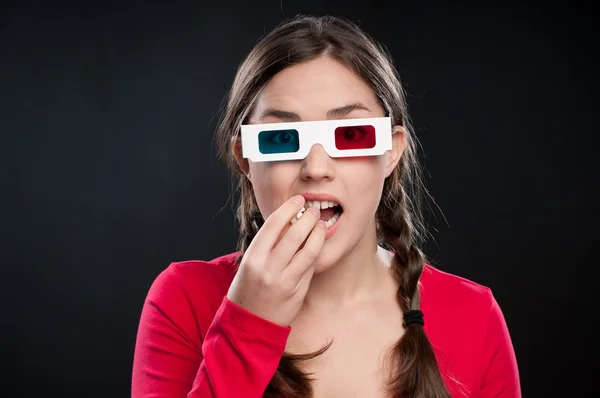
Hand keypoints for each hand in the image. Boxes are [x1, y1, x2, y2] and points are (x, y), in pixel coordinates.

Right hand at [226, 195, 325, 325]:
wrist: (248, 323)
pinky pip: (311, 266)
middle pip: (295, 234)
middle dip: (308, 217)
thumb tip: (290, 220)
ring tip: (321, 224)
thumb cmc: (248, 288)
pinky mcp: (297, 292)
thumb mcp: (250, 263)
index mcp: (253, 257)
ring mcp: (284, 281)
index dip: (289, 208)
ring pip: (309, 250)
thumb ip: (268, 244)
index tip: (298, 199)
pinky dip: (316, 252)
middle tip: (314, 209)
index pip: (274, 224)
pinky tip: (318, 243)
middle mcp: (268, 268)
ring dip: (318, 233)